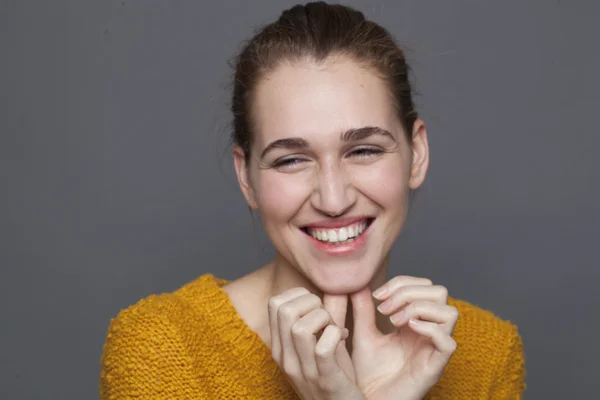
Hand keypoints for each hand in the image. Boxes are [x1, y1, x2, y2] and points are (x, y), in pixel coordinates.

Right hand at [268, 287, 365, 399]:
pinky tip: (342, 339)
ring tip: (333, 328)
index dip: (298, 294)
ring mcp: (304, 371)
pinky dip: (334, 336)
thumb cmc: (334, 377)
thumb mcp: (317, 347)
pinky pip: (323, 349)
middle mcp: (286, 358)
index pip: (274, 304)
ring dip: (322, 319)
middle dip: (310, 302)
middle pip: (284, 310)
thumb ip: (317, 321)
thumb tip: (328, 290)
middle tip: (325, 315)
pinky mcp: (325, 381)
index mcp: (281, 347)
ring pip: (300, 327)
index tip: (315, 305)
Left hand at [350, 276, 458, 399]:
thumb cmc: (369, 372)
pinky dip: (429, 329)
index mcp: (415, 321)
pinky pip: (448, 342)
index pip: (423, 286)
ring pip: (450, 312)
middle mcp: (429, 331)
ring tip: (393, 320)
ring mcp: (434, 348)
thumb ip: (363, 310)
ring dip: (418, 308)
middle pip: (439, 292)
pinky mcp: (435, 366)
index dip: (401, 282)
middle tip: (383, 308)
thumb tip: (358, 283)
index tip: (377, 296)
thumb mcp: (363, 334)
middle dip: (408, 292)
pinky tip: (406, 329)